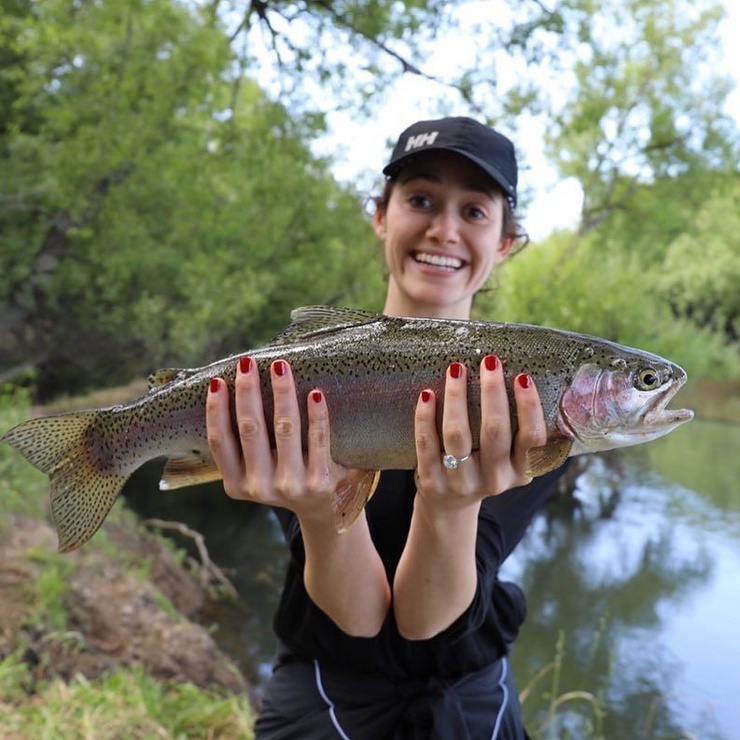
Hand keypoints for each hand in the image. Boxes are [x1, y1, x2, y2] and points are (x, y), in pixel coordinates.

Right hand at [206, 356, 390, 636]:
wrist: (326, 515)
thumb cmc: (287, 479)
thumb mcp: (258, 472)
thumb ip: (246, 445)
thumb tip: (235, 386)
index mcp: (236, 485)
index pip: (220, 442)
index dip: (215, 410)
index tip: (217, 381)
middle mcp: (259, 488)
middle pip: (249, 428)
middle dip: (247, 391)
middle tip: (247, 361)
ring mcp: (291, 486)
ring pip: (283, 429)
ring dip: (281, 393)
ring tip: (280, 367)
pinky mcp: (321, 483)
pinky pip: (318, 440)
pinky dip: (316, 415)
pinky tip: (315, 393)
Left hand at [413, 354, 546, 508]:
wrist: (449, 504)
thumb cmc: (484, 467)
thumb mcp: (508, 459)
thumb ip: (517, 431)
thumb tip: (520, 376)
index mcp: (519, 471)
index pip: (531, 438)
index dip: (529, 407)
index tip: (522, 377)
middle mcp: (493, 479)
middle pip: (494, 431)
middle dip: (492, 392)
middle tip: (490, 361)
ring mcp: (461, 482)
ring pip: (457, 435)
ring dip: (457, 397)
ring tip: (456, 369)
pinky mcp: (432, 480)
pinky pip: (427, 443)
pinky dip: (425, 417)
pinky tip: (427, 394)